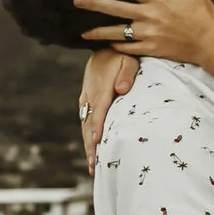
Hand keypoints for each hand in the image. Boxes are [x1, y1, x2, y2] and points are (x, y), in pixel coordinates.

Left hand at [73, 0, 213, 74]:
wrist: (211, 42)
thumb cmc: (204, 13)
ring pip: (116, 31)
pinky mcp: (151, 50)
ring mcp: (148, 34)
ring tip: (82, 32)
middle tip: (76, 1)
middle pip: (114, 8)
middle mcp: (148, 15)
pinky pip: (128, 47)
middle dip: (93, 4)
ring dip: (97, 32)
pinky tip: (108, 43)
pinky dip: (117, 45)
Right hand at [79, 50, 137, 172]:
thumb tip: (122, 90)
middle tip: (94, 166)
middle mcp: (90, 96)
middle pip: (88, 125)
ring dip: (88, 146)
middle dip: (91, 147)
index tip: (97, 144)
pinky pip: (85, 121)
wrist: (102, 47)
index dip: (97, 129)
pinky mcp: (86, 100)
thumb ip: (126, 75)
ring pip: (85, 126)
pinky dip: (87, 136)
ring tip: (93, 165)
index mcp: (100, 89)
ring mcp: (86, 99)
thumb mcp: (128, 60)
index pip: (98, 112)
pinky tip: (92, 149)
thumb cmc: (120, 56)